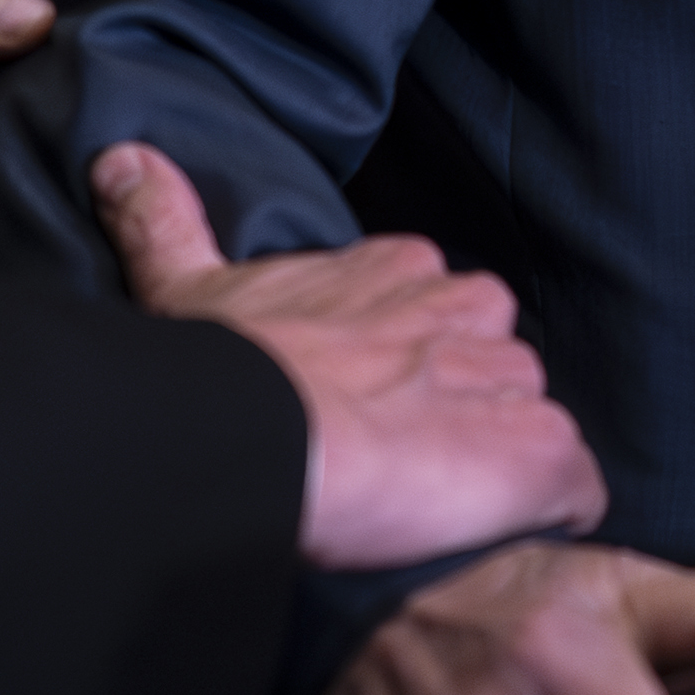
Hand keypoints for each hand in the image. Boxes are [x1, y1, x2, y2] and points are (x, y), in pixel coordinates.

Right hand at [91, 144, 604, 568]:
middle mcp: (474, 312)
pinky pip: (572, 489)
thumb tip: (122, 157)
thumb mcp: (186, 287)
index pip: (435, 312)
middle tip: (395, 462)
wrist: (262, 445)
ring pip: (527, 425)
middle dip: (457, 411)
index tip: (361, 403)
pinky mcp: (545, 455)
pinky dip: (544, 516)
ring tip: (429, 512)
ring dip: (495, 467)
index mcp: (405, 269)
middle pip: (489, 367)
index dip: (402, 365)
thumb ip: (166, 222)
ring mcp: (513, 383)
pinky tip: (486, 537)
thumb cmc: (227, 373)